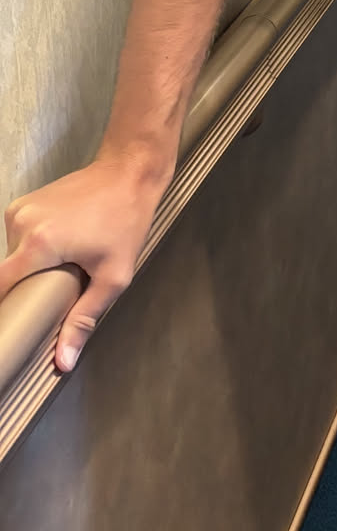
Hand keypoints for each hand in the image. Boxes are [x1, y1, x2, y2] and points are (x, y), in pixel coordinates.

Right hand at [0, 153, 168, 371]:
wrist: (130, 169)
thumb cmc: (126, 220)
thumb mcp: (113, 275)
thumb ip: (84, 318)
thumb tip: (63, 361)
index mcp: (37, 244)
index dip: (2, 310)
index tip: (12, 326)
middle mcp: (21, 224)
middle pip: (6, 274)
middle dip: (23, 289)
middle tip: (51, 295)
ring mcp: (20, 209)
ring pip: (12, 255)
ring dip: (29, 267)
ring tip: (62, 268)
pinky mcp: (25, 202)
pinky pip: (18, 237)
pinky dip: (32, 248)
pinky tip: (60, 248)